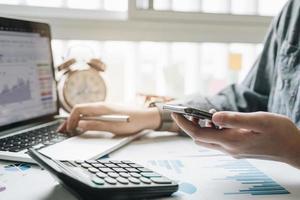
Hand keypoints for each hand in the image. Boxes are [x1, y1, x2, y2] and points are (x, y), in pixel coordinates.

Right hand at [58, 103, 160, 135]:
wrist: (147, 117)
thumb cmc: (133, 122)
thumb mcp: (114, 127)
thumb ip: (96, 125)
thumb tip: (80, 124)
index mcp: (102, 107)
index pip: (79, 109)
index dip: (70, 119)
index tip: (68, 129)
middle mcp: (102, 105)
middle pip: (81, 110)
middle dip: (70, 120)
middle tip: (63, 131)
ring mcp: (106, 107)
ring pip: (86, 112)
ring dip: (77, 120)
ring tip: (70, 129)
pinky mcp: (109, 111)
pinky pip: (93, 114)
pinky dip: (85, 119)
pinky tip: (84, 125)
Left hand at [172, 111, 299, 168]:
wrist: (293, 149)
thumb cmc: (280, 133)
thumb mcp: (259, 121)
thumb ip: (235, 119)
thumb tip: (213, 116)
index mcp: (231, 140)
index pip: (198, 134)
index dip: (184, 124)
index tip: (174, 112)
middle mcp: (228, 148)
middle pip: (199, 138)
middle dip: (188, 126)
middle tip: (184, 112)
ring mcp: (232, 150)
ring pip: (207, 140)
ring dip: (199, 128)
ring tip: (198, 114)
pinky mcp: (237, 149)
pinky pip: (216, 140)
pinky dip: (210, 130)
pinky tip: (216, 120)